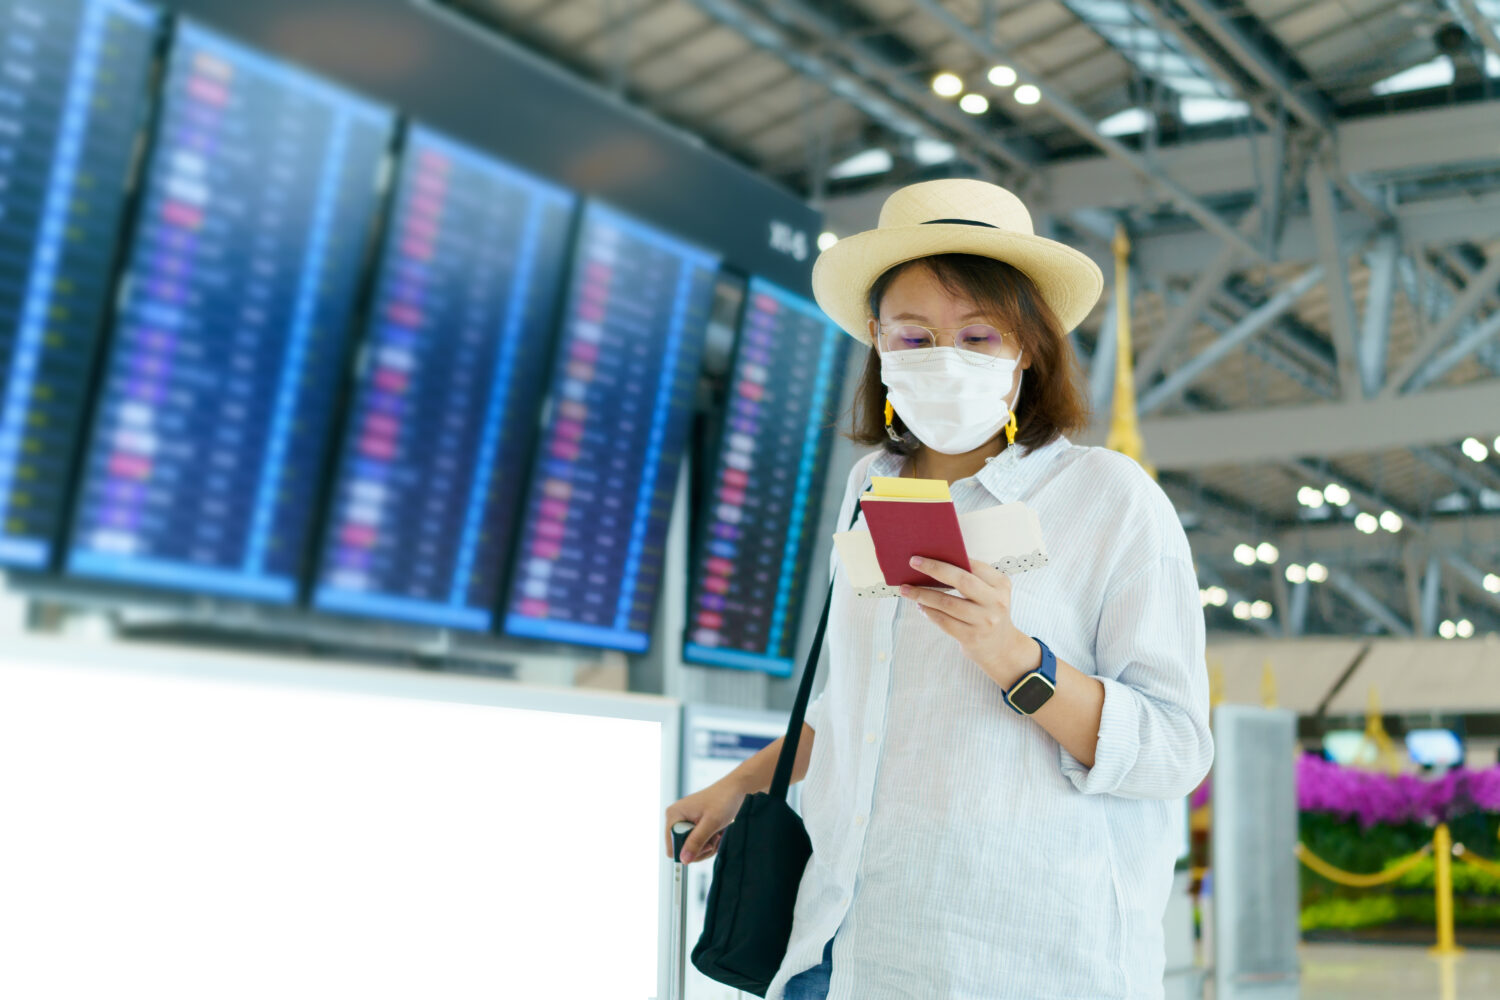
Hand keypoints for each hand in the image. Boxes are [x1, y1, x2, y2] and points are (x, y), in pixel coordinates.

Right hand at [663, 777, 746, 863]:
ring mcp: (682, 821)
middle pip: (682, 850)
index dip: (689, 851)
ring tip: (718, 834)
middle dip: (701, 848)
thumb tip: (683, 860)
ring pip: (691, 848)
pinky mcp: (690, 823)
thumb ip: (696, 841)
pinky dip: (708, 841)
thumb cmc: (723, 801)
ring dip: (707, 845)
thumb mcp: (711, 823)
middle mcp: (674, 818)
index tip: (707, 844)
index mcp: (673, 815)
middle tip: (715, 838)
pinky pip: (696, 842)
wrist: (734, 789)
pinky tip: (716, 833)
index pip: (671, 848)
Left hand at [897, 556, 1040, 689]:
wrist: (1000, 646)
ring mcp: (984, 621)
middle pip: (962, 581)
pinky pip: (944, 621)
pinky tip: (920, 606)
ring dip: (923, 594)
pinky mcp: (972, 637)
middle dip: (934, 569)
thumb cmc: (987, 612)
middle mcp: (995, 602)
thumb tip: (935, 563)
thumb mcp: (989, 593)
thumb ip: (971, 578)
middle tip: (913, 562)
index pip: (973, 566)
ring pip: (947, 603)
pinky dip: (929, 612)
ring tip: (907, 589)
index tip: (926, 554)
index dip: (949, 559)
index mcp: (1001, 584)